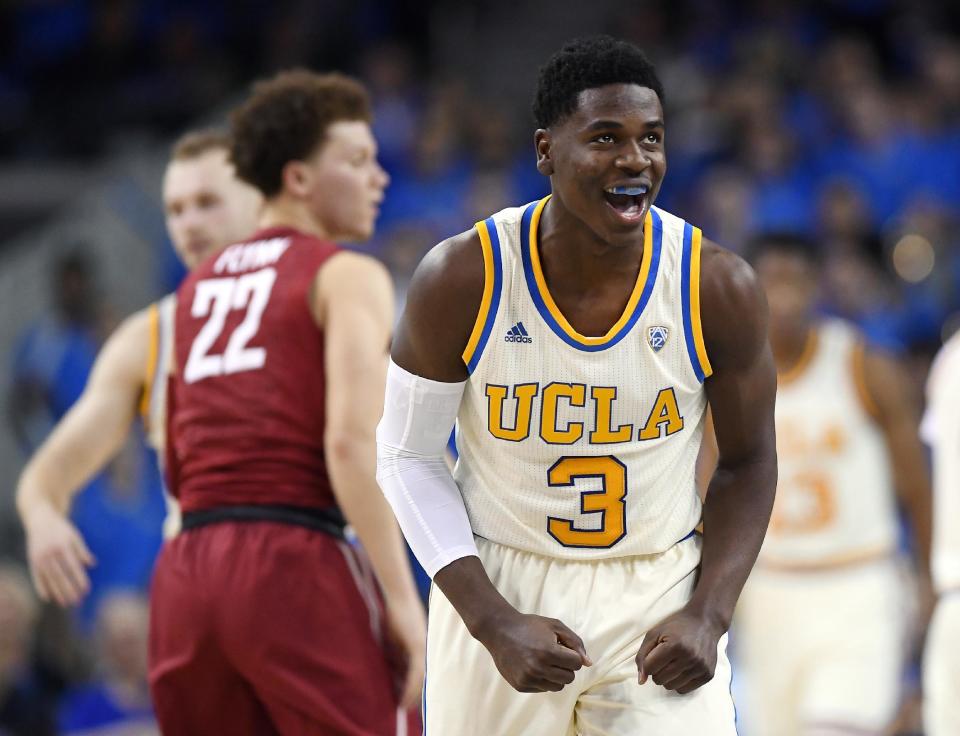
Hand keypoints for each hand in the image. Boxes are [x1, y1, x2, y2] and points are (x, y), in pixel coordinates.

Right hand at [23, 504, 94, 606]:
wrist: (40, 519)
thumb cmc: (62, 529)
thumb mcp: (75, 536)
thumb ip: (82, 551)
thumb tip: (92, 564)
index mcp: (63, 546)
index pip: (73, 567)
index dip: (80, 579)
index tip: (87, 590)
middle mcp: (50, 553)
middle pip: (61, 575)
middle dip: (69, 589)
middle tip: (77, 602)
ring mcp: (39, 558)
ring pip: (49, 579)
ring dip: (57, 592)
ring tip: (65, 603)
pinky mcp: (32, 561)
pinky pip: (36, 577)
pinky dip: (41, 588)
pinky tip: (48, 598)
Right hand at [384, 592, 426, 708]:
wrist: (398, 593)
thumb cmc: (394, 611)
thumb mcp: (393, 636)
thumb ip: (395, 650)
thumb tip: (392, 665)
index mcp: (417, 643)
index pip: (417, 669)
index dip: (412, 685)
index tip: (404, 697)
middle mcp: (422, 645)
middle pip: (421, 675)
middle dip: (413, 692)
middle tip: (405, 705)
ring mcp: (421, 645)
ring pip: (420, 676)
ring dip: (412, 692)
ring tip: (403, 705)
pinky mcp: (417, 644)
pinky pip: (416, 670)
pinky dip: (412, 684)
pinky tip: (405, 694)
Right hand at [476, 611, 590, 692]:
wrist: (500, 631)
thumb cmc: (530, 626)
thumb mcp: (555, 626)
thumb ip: (575, 642)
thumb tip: (588, 663)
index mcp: (548, 652)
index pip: (576, 664)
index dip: (572, 655)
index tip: (562, 648)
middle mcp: (538, 668)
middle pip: (569, 678)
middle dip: (566, 667)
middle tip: (554, 655)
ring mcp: (528, 679)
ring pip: (557, 686)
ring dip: (555, 675)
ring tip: (544, 661)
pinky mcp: (521, 685)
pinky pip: (543, 688)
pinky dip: (542, 679)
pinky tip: (533, 666)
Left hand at [636, 605, 723, 693]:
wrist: (705, 622)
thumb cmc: (676, 626)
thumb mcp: (654, 634)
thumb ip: (642, 656)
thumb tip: (641, 681)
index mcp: (675, 645)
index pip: (649, 668)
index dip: (647, 663)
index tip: (653, 655)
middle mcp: (690, 658)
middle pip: (659, 679)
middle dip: (656, 671)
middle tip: (664, 659)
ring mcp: (701, 667)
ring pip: (671, 686)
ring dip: (667, 678)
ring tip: (673, 664)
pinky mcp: (708, 675)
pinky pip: (684, 690)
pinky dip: (679, 683)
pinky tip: (682, 670)